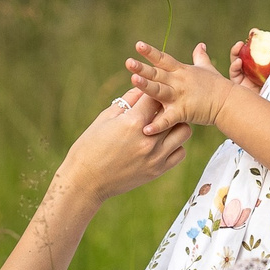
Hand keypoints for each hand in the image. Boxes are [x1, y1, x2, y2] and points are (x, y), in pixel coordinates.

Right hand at [57, 87, 191, 203]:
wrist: (86, 181)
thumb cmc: (90, 147)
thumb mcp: (105, 118)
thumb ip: (127, 101)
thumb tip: (142, 88)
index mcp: (133, 122)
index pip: (155, 96)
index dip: (153, 92)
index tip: (149, 93)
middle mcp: (148, 139)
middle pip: (173, 112)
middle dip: (166, 107)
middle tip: (157, 108)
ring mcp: (155, 156)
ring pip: (183, 131)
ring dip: (175, 125)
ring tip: (162, 126)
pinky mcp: (158, 170)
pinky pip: (180, 153)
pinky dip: (175, 145)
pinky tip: (161, 143)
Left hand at [127, 42, 239, 134]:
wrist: (229, 103)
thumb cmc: (218, 86)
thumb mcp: (207, 69)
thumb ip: (200, 57)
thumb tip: (200, 45)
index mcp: (181, 71)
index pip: (163, 59)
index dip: (150, 52)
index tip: (138, 45)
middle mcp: (178, 82)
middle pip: (157, 73)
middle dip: (143, 68)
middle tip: (128, 62)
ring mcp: (180, 96)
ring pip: (159, 90)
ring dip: (146, 86)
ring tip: (133, 81)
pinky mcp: (183, 112)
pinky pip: (168, 119)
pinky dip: (158, 125)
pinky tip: (146, 129)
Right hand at [224, 40, 263, 96]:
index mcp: (264, 64)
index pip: (258, 49)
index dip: (256, 39)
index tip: (256, 31)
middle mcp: (254, 69)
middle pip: (246, 53)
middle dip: (247, 42)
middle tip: (251, 35)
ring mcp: (245, 76)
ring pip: (237, 61)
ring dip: (236, 51)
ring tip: (239, 45)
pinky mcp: (239, 85)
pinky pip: (233, 73)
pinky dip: (234, 66)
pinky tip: (238, 62)